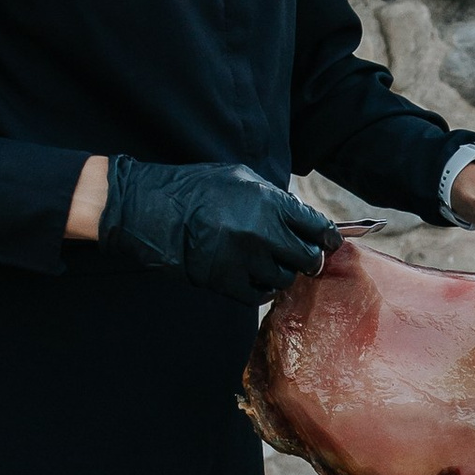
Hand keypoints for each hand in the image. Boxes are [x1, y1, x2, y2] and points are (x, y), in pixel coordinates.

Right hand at [101, 158, 342, 300]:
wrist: (147, 209)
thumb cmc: (194, 190)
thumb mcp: (239, 178)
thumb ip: (274, 197)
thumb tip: (302, 216)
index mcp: (269, 203)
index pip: (317, 229)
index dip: (327, 238)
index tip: (327, 242)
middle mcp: (262, 233)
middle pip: (307, 259)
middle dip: (305, 258)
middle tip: (296, 256)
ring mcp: (244, 261)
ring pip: (284, 279)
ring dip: (277, 272)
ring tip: (260, 260)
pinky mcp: (226, 282)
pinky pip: (259, 295)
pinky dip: (258, 288)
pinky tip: (248, 275)